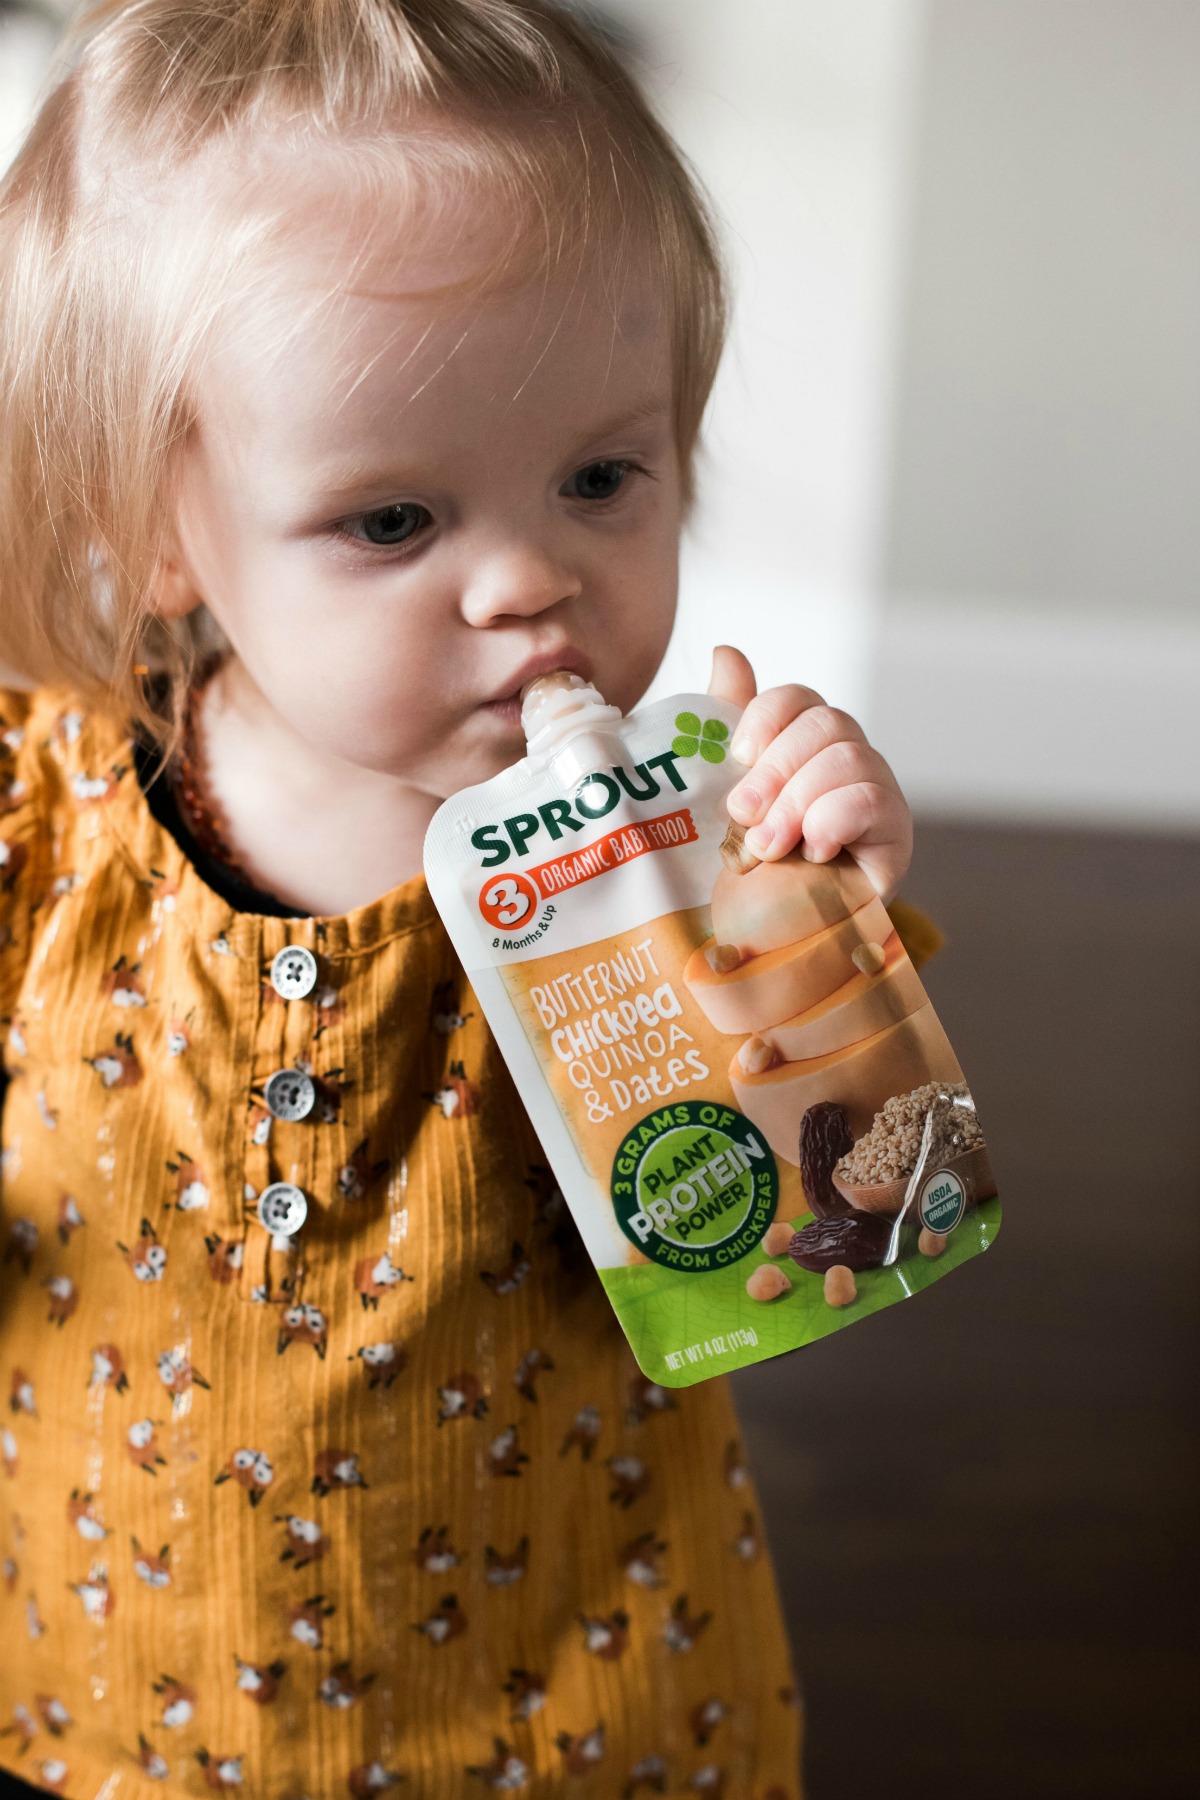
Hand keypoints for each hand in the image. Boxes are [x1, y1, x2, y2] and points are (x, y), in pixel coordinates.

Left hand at [707, 644, 912, 902]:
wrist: (775, 943)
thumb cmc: (750, 868)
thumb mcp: (725, 794)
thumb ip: (726, 723)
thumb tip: (726, 653)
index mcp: (805, 745)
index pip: (799, 698)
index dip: (766, 717)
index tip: (737, 756)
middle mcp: (847, 760)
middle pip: (826, 723)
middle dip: (777, 768)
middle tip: (743, 816)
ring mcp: (877, 795)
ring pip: (848, 758)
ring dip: (797, 802)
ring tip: (770, 847)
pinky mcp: (896, 837)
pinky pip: (871, 801)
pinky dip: (832, 822)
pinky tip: (813, 855)